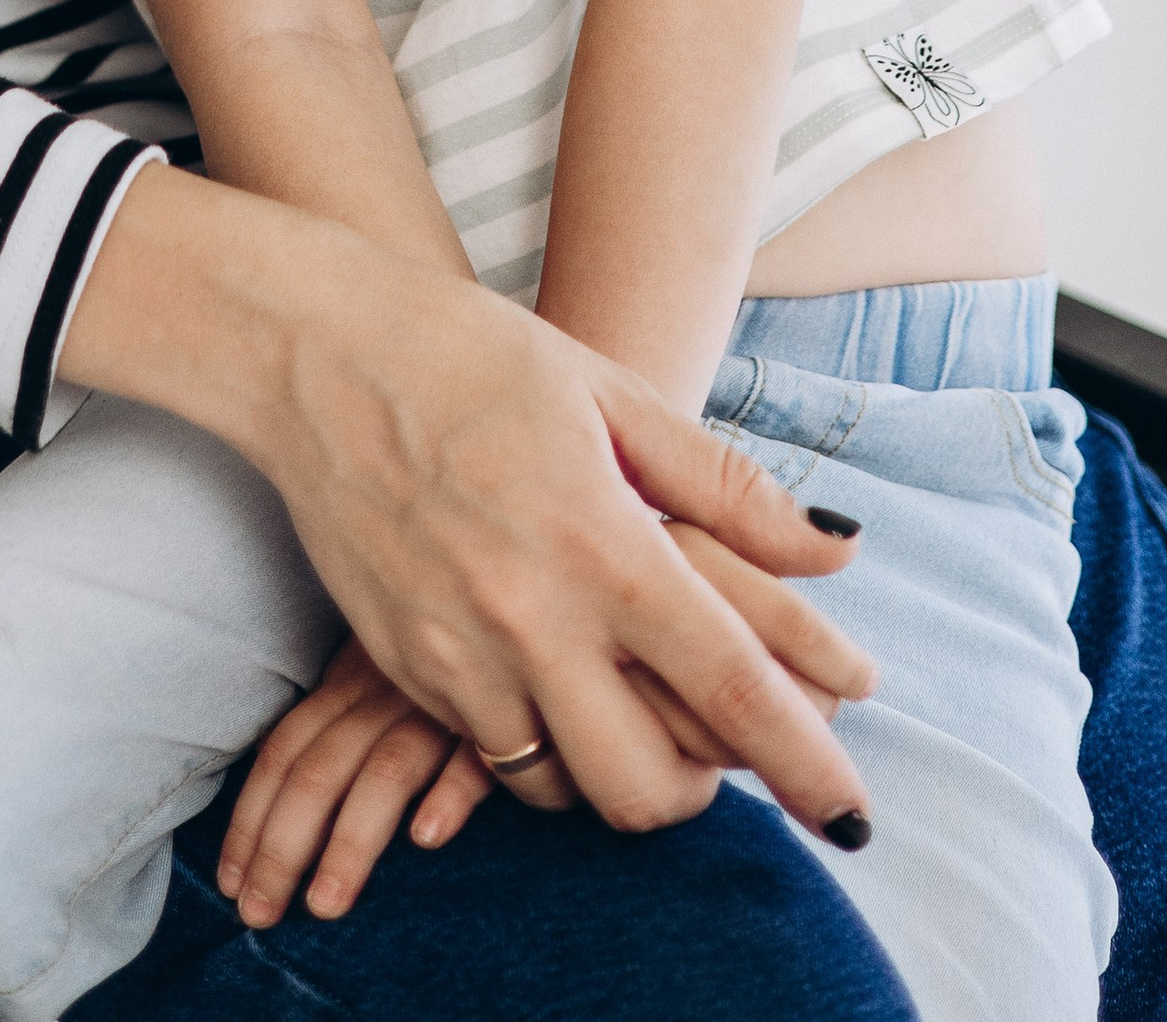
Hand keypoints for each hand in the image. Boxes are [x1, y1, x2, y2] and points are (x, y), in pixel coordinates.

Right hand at [59, 174, 878, 844]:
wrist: (314, 352)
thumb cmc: (472, 353)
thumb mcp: (612, 394)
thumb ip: (728, 489)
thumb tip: (836, 551)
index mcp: (601, 543)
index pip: (730, 688)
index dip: (805, 761)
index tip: (852, 813)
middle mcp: (530, 618)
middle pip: (642, 786)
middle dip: (700, 793)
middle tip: (719, 750)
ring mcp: (457, 655)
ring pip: (561, 788)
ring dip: (613, 770)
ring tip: (631, 705)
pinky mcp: (404, 667)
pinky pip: (489, 749)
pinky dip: (537, 737)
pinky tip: (549, 671)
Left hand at [218, 636, 532, 930]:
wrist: (517, 614)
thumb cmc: (443, 656)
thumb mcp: (376, 668)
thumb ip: (333, 716)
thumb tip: (267, 766)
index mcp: (351, 681)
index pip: (285, 751)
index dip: (251, 819)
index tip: (229, 883)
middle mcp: (386, 691)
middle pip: (319, 771)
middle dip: (281, 848)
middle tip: (259, 915)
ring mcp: (442, 706)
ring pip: (383, 773)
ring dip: (349, 842)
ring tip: (325, 906)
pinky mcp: (504, 722)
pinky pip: (474, 757)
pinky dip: (448, 793)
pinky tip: (428, 837)